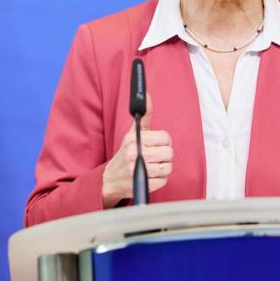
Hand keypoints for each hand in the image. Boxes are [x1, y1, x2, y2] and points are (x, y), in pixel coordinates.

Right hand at [102, 93, 172, 207]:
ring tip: (151, 167)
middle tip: (155, 157)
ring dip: (162, 169)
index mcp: (133, 138)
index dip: (165, 142)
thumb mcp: (133, 134)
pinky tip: (149, 176)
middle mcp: (134, 152)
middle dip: (164, 156)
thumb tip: (147, 95)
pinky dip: (159, 180)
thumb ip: (144, 116)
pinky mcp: (142, 184)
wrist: (110, 179)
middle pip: (169, 153)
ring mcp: (137, 169)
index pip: (165, 137)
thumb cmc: (126, 154)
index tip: (158, 144)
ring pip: (168, 167)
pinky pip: (164, 181)